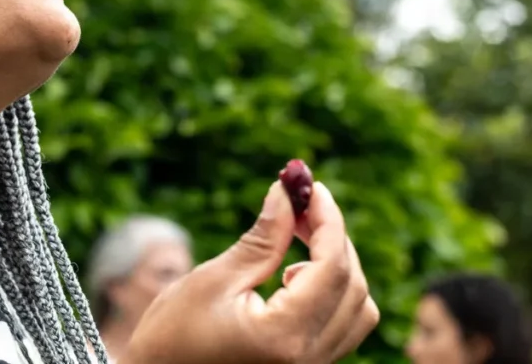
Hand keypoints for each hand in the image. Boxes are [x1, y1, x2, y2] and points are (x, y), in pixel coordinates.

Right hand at [122, 181, 378, 363]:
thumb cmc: (173, 336)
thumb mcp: (214, 279)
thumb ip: (262, 238)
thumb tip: (287, 191)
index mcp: (285, 336)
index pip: (332, 267)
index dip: (327, 219)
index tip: (309, 185)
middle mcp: (310, 360)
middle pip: (352, 285)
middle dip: (332, 236)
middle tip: (298, 203)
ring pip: (358, 308)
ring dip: (337, 264)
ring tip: (296, 239)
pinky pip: (344, 326)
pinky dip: (332, 291)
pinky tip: (294, 275)